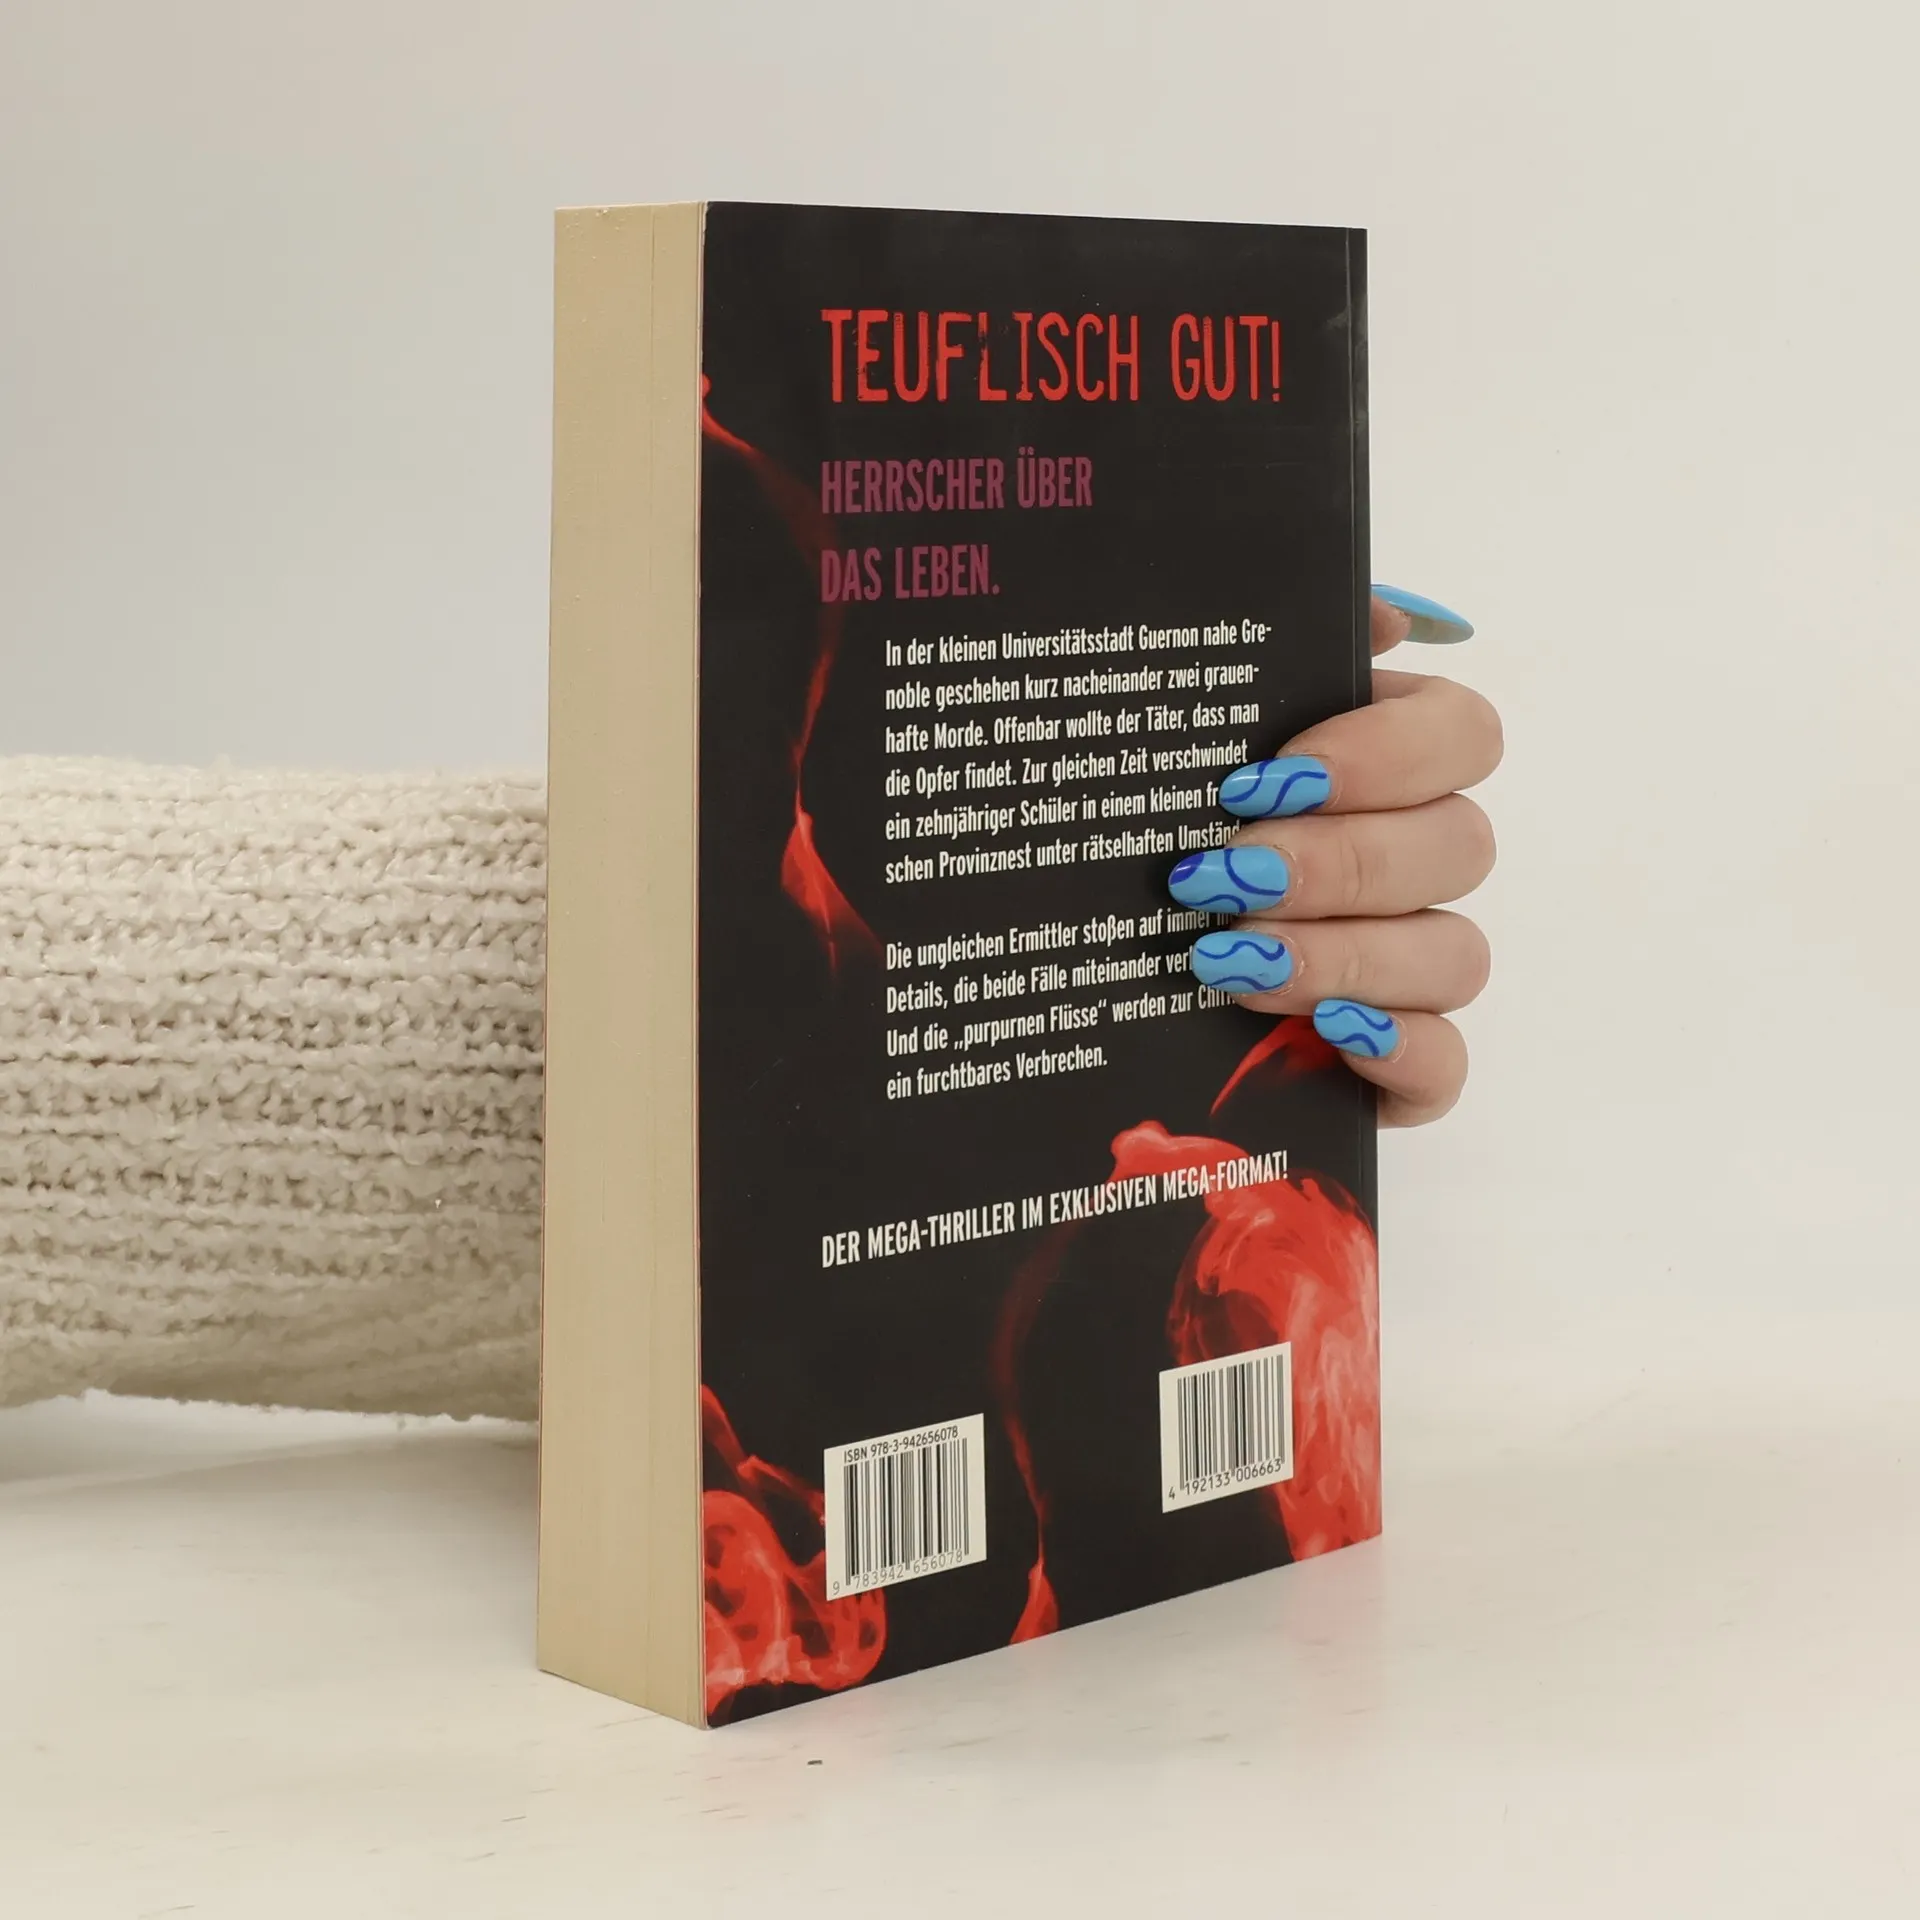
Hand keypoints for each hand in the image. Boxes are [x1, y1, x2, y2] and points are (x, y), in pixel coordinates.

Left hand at [1167, 586, 1499, 1126]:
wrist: (1084, 968)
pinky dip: (1399, 1051)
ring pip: (1454, 955)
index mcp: (1387, 762)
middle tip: (1224, 876)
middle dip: (1338, 861)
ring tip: (1228, 963)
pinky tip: (1327, 1034)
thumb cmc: (1144, 826)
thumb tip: (1384, 612)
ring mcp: (1415, 969)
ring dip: (1346, 955)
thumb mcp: (1176, 726)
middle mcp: (1418, 860)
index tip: (1267, 776)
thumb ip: (1271, 656)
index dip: (1384, 754)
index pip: (1462, 734)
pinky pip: (1445, 1066)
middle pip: (1458, 846)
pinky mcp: (1397, 1064)